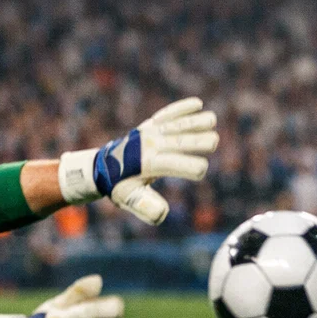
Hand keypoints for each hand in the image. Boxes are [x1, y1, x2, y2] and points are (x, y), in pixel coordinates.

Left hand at [57, 97, 219, 224]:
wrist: (103, 166)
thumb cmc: (120, 185)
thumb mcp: (129, 200)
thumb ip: (145, 207)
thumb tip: (162, 213)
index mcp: (148, 165)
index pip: (174, 164)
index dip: (191, 167)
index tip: (200, 170)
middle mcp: (151, 146)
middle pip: (180, 141)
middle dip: (199, 141)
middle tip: (213, 142)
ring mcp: (151, 133)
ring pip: (177, 125)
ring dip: (195, 121)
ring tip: (212, 120)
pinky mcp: (151, 125)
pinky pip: (168, 114)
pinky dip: (182, 108)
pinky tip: (197, 103)